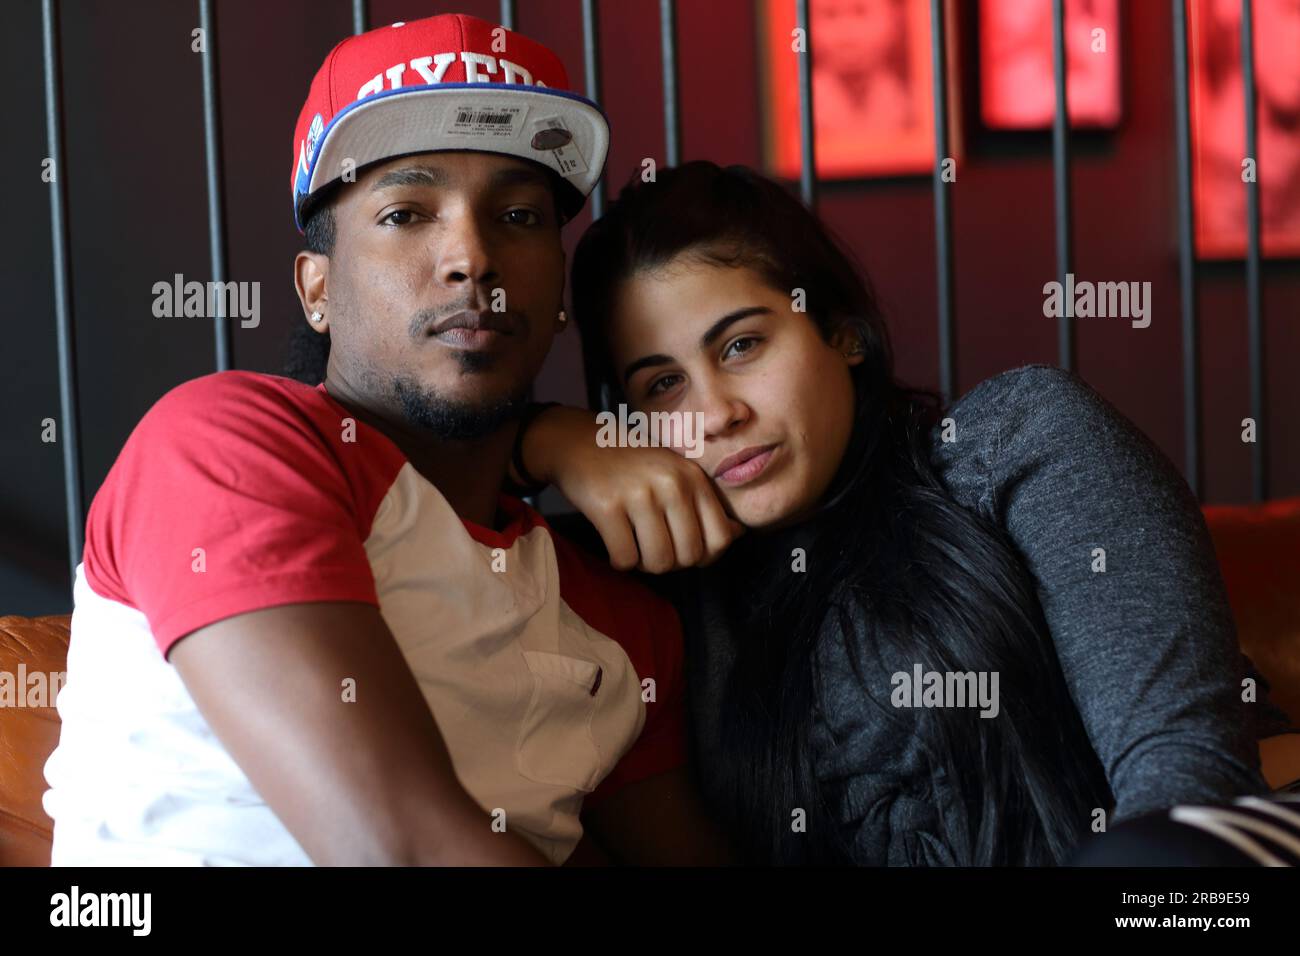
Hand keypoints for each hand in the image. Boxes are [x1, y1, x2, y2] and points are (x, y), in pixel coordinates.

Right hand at [522, 406, 744, 572]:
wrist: (578, 441)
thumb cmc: (632, 464)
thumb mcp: (676, 473)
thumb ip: (706, 504)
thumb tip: (738, 535)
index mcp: (693, 478)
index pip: (721, 539)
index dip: (704, 556)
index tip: (683, 549)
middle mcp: (671, 484)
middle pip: (689, 556)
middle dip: (671, 562)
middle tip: (652, 548)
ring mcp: (639, 495)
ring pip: (658, 562)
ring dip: (645, 564)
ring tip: (634, 546)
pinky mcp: (607, 507)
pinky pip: (625, 558)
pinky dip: (619, 560)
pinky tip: (614, 543)